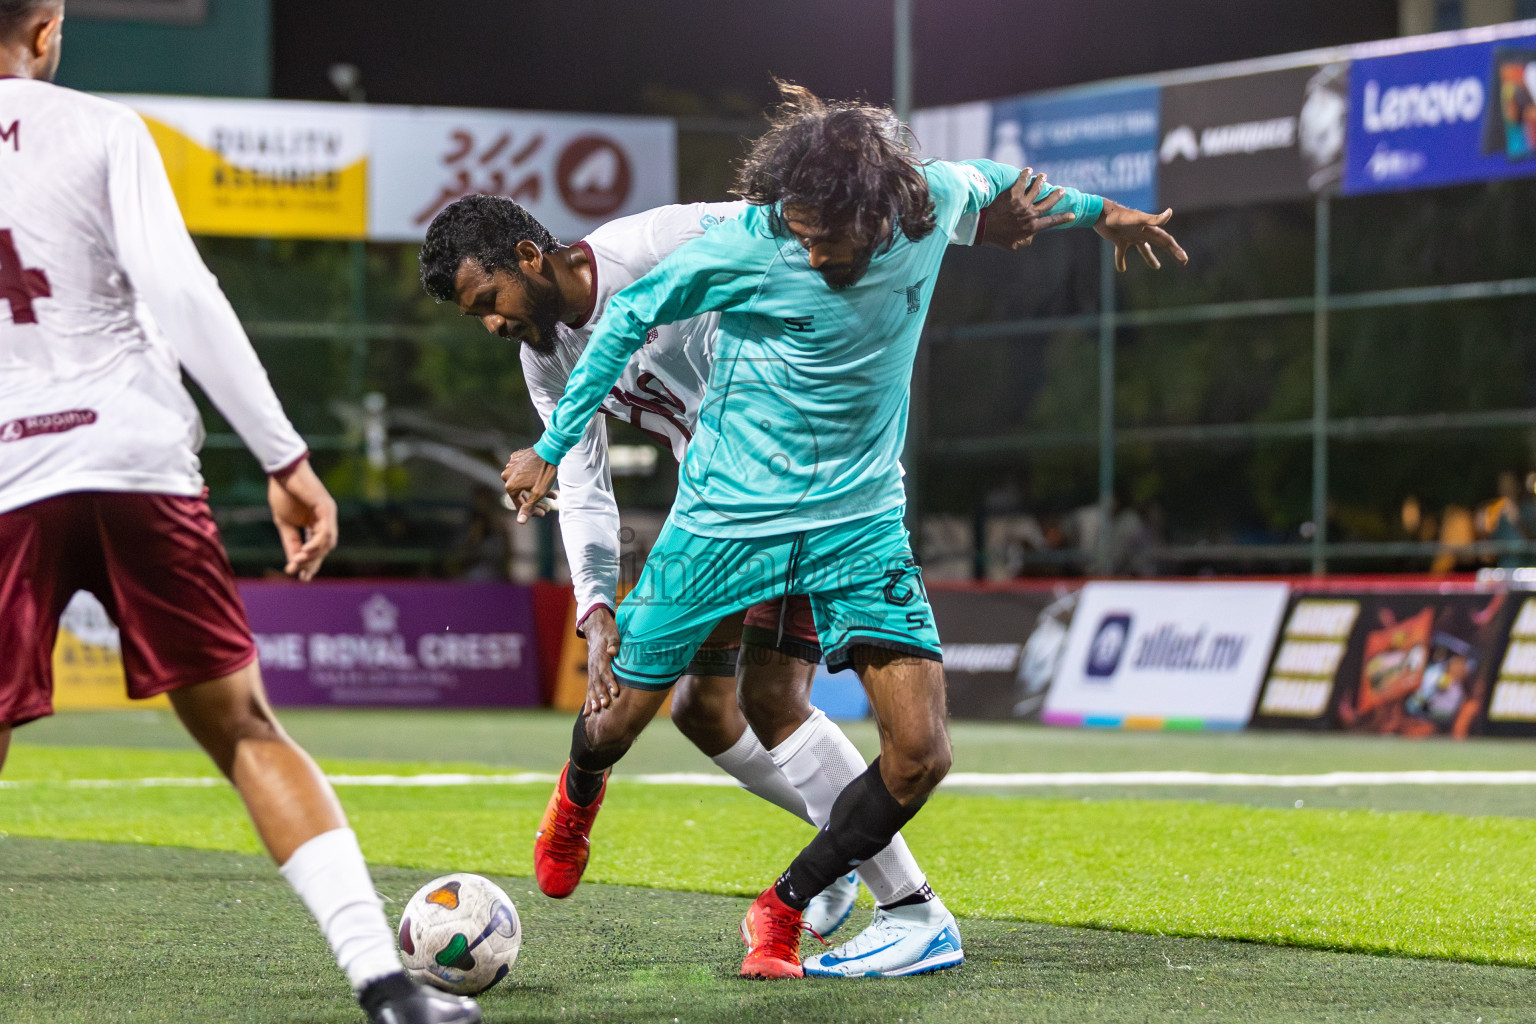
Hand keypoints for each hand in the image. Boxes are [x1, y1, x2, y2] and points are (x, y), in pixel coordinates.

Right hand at [267, 458, 337, 580]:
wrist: (282, 473)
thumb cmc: (282, 494)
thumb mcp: (285, 524)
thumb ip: (291, 542)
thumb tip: (293, 562)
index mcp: (317, 523)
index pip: (318, 548)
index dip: (311, 563)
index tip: (302, 577)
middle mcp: (326, 520)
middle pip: (324, 548)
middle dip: (312, 562)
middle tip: (300, 573)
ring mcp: (328, 514)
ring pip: (327, 542)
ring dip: (314, 554)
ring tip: (299, 561)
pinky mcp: (326, 508)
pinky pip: (325, 531)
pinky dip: (316, 543)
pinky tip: (305, 551)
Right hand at [501, 447, 558, 523]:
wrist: (550, 450)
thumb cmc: (545, 473)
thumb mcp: (538, 493)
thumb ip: (528, 508)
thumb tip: (520, 522)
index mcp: (510, 486)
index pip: (519, 504)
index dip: (532, 512)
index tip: (544, 513)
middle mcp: (506, 475)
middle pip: (521, 494)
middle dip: (536, 502)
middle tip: (547, 507)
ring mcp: (511, 465)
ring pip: (523, 483)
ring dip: (536, 490)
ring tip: (551, 495)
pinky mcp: (516, 458)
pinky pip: (523, 472)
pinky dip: (532, 479)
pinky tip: (544, 482)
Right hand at [581, 606, 621, 712]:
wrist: (596, 629)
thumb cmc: (608, 632)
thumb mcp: (613, 634)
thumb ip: (614, 643)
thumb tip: (612, 651)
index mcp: (601, 657)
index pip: (606, 672)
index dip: (610, 682)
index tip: (615, 692)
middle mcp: (594, 666)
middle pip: (598, 683)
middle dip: (601, 695)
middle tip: (604, 706)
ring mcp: (592, 671)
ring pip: (592, 687)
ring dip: (593, 700)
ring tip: (595, 711)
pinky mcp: (592, 675)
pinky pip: (589, 689)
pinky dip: (588, 701)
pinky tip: (588, 712)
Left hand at [981, 170, 1075, 249]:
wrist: (981, 228)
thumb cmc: (996, 238)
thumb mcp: (1014, 246)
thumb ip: (1026, 240)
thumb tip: (1032, 235)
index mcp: (1031, 228)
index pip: (1051, 222)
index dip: (1063, 219)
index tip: (1072, 215)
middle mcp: (1029, 214)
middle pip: (1048, 203)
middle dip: (1056, 196)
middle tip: (1062, 190)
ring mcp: (1021, 204)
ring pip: (1037, 189)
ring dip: (1041, 182)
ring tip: (1044, 176)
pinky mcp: (1012, 195)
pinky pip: (1022, 181)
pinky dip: (1026, 174)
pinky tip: (1028, 170)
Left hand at [1092, 200, 1189, 271]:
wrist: (1100, 214)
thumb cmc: (1119, 216)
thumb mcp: (1138, 219)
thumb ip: (1154, 219)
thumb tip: (1170, 212)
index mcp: (1149, 229)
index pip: (1166, 241)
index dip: (1176, 250)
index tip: (1184, 260)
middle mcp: (1142, 232)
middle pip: (1160, 244)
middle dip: (1171, 252)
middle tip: (1182, 261)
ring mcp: (1130, 236)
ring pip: (1143, 249)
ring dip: (1150, 257)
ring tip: (1156, 267)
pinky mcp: (1118, 240)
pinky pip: (1121, 253)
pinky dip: (1121, 261)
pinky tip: (1122, 270)